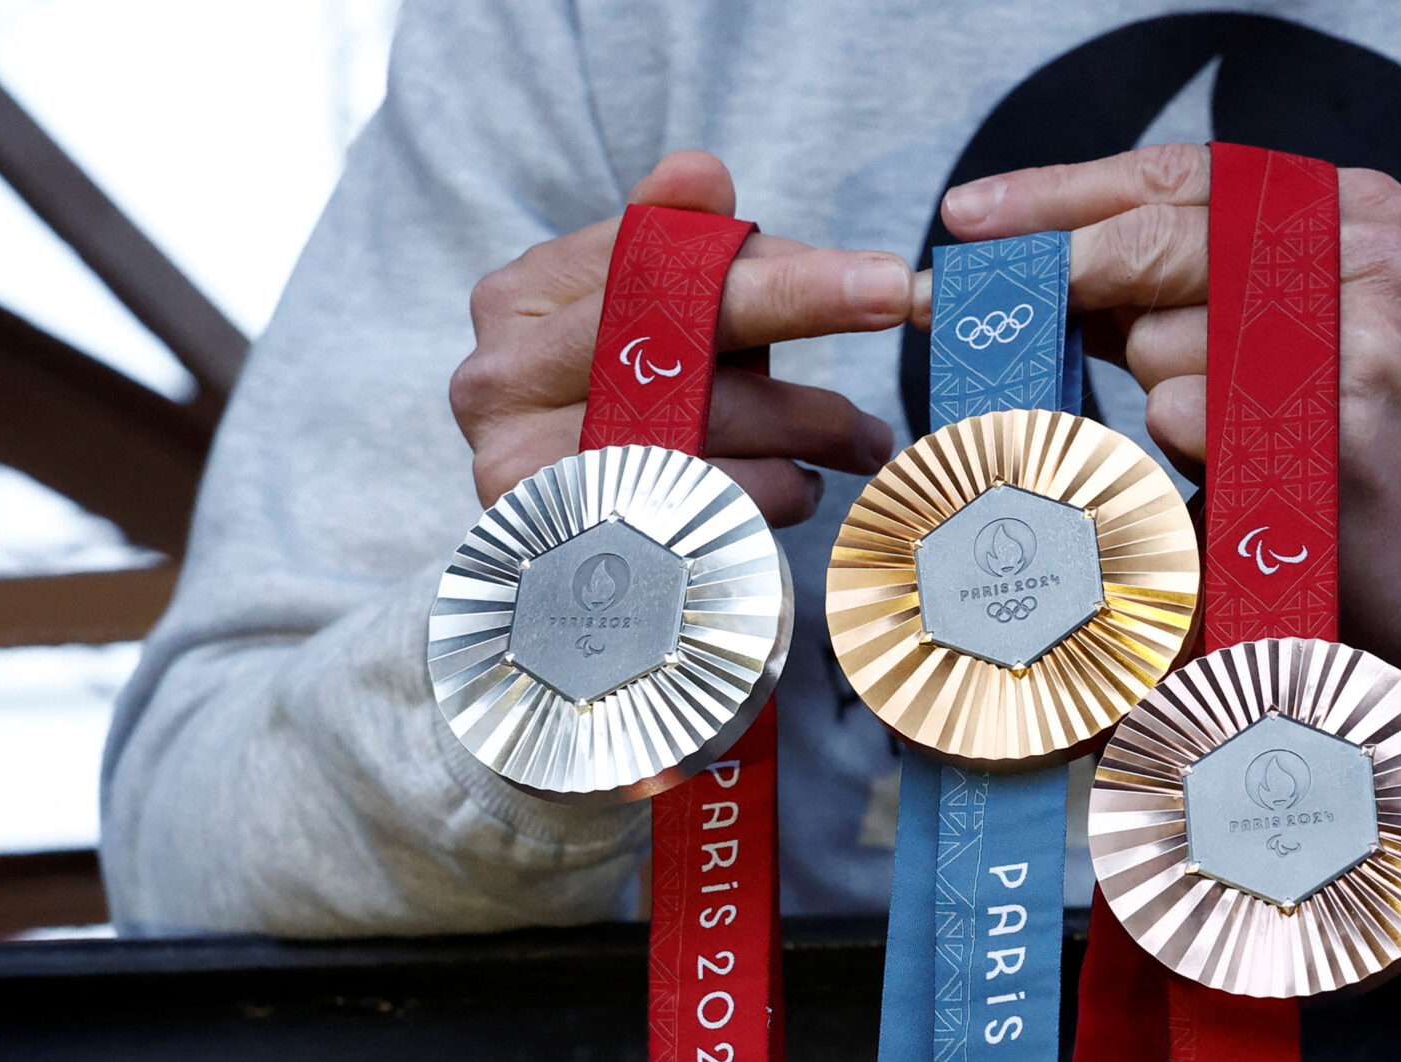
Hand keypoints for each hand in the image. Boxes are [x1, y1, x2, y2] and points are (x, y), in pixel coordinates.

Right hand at [452, 150, 911, 524]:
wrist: (564, 548)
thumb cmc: (624, 405)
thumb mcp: (646, 315)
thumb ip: (676, 244)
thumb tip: (703, 174)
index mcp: (523, 298)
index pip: (659, 259)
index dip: (776, 268)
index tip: (879, 273)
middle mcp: (504, 376)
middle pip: (674, 333)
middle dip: (799, 309)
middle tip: (895, 304)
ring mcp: (522, 464)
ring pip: (704, 427)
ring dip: (809, 426)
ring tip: (862, 438)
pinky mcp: (568, 540)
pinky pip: (704, 504)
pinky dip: (773, 494)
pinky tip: (801, 487)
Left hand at [918, 143, 1400, 664]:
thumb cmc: (1325, 435)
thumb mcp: (1255, 331)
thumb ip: (1160, 287)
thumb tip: (1024, 257)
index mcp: (1346, 208)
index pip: (1178, 174)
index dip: (1061, 190)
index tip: (968, 214)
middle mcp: (1363, 253)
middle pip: (1153, 242)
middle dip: (1057, 277)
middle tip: (968, 301)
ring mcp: (1359, 336)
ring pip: (1158, 339)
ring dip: (1149, 392)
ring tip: (1222, 432)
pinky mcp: (1340, 425)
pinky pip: (1187, 414)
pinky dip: (1177, 447)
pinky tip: (1233, 468)